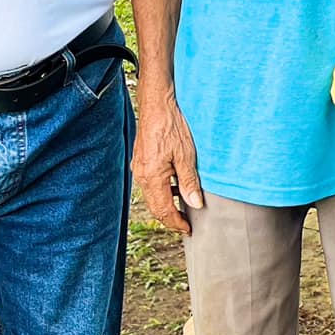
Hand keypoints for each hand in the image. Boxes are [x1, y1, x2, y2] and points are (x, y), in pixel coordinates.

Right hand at [132, 92, 205, 234]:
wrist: (157, 105)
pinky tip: (175, 186)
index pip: (163, 210)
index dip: (176, 223)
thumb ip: (189, 182)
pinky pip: (150, 184)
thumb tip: (195, 204)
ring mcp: (139, 168)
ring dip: (166, 204)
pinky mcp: (140, 161)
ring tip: (184, 207)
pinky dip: (162, 190)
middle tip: (186, 223)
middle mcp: (141, 176)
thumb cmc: (172, 126)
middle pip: (155, 206)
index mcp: (151, 177)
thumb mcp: (186, 155)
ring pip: (152, 195)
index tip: (188, 229)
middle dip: (170, 217)